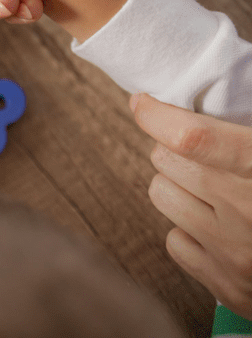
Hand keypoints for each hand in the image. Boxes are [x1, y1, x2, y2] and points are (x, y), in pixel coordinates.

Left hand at [130, 93, 251, 318]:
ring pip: (162, 196)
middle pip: (167, 161)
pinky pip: (175, 242)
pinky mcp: (230, 288)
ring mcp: (238, 256)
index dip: (159, 116)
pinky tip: (217, 226)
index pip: (194, 139)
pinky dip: (187, 229)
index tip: (143, 103)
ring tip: (209, 187)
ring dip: (176, 185)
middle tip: (197, 151)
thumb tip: (217, 96)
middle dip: (174, 148)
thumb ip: (243, 137)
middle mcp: (250, 214)